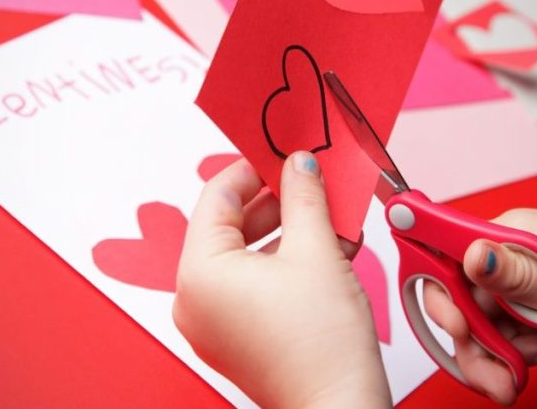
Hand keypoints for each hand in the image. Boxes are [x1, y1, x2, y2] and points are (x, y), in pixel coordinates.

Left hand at [173, 153, 391, 407]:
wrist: (340, 408)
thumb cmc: (322, 347)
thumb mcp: (316, 250)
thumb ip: (304, 197)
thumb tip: (299, 165)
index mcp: (198, 274)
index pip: (217, 197)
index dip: (253, 168)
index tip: (281, 153)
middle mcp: (196, 301)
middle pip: (232, 227)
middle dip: (279, 203)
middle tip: (310, 181)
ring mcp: (215, 323)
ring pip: (249, 256)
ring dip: (290, 232)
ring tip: (328, 216)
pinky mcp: (238, 338)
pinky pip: (256, 284)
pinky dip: (287, 264)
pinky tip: (326, 249)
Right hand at [425, 208, 536, 406]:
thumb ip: (521, 274)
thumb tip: (473, 254)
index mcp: (514, 232)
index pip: (449, 254)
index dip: (442, 295)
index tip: (457, 330)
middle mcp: (509, 251)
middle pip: (458, 298)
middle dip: (472, 343)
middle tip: (496, 378)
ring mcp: (518, 279)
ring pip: (475, 323)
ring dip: (491, 357)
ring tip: (517, 380)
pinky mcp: (528, 302)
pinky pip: (497, 333)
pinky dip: (509, 356)